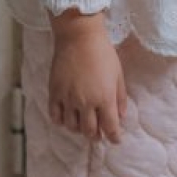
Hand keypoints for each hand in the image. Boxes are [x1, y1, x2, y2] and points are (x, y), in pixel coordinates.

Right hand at [47, 9, 128, 141]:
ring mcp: (68, 98)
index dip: (114, 137)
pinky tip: (66, 118)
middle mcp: (86, 102)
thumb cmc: (103, 53)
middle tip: (98, 135)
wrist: (79, 37)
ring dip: (78, 129)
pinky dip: (61, 121)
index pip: (110, 127)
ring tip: (82, 125)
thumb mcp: (118, 75)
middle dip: (96, 136)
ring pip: (72, 126)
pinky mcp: (55, 92)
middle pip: (90, 131)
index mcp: (105, 98)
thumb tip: (121, 116)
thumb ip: (120, 98)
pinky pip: (55, 116)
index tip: (115, 140)